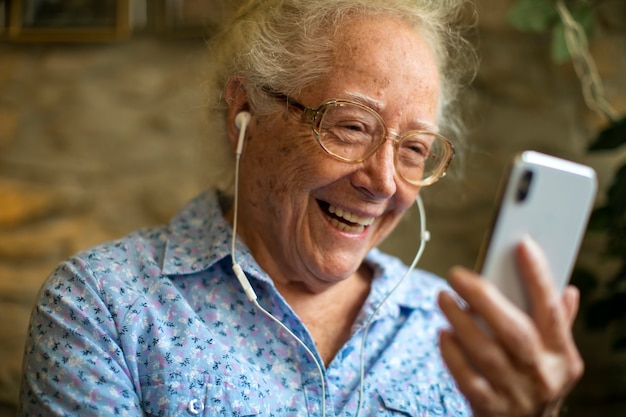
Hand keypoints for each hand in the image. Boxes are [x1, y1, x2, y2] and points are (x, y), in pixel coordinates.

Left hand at [437, 237, 583, 416]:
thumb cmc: (538, 382)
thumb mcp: (557, 357)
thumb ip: (558, 324)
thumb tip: (567, 290)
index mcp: (562, 355)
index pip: (551, 310)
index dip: (538, 277)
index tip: (521, 245)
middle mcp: (542, 374)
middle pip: (514, 331)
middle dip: (484, 298)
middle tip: (456, 275)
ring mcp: (515, 393)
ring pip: (486, 353)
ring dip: (460, 321)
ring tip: (443, 297)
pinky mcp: (490, 406)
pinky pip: (467, 378)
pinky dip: (452, 354)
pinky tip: (442, 332)